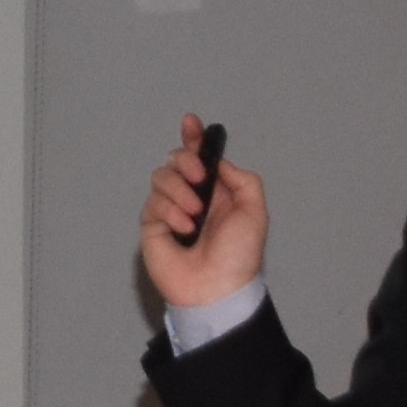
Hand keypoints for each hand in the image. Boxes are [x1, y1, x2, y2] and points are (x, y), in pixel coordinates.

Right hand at [139, 116, 268, 312]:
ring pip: (161, 177)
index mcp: (217, 190)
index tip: (190, 121)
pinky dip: (171, 213)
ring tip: (195, 216)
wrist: (217, 286)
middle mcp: (191, 196)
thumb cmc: (239, 253)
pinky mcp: (152, 225)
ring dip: (180, 192)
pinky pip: (153, 203)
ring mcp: (169, 210)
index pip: (200, 157)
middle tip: (199, 180)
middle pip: (176, 160)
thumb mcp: (255, 210)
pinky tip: (184, 230)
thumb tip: (218, 164)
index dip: (193, 137)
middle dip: (187, 162)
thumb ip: (241, 179)